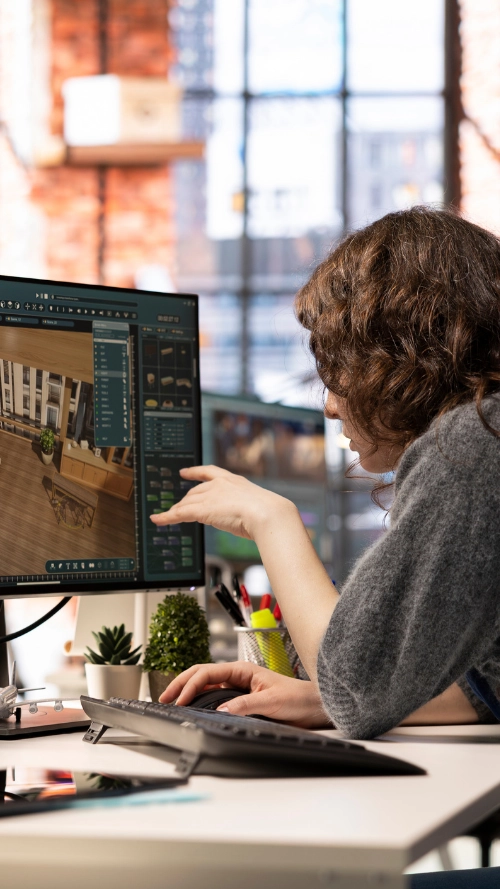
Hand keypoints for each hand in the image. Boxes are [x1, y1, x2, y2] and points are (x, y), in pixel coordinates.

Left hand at [149, 465, 295, 539]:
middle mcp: (219, 485)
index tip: (184, 472)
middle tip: (177, 509)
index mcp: (233, 480)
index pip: (209, 472)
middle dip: (184, 501)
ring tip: (165, 517)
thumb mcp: (256, 506)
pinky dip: (166, 517)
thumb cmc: (270, 513)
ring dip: (175, 511)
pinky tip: (158, 520)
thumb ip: (247, 507)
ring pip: (186, 504)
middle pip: (194, 492)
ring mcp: (210, 496)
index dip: (194, 472)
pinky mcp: (202, 509)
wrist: (268, 514)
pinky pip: (179, 513)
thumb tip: (247, 517)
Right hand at [159, 661, 332, 729]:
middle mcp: (238, 676)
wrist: (314, 706)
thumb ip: (245, 705)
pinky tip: (191, 705)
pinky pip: (215, 695)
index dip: (190, 685)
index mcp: (243, 669)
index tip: (179, 699)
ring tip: (172, 700)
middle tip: (164, 697)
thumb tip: (220, 709)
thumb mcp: (271, 701)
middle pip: (201, 674)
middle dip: (181, 683)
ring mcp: (239, 687)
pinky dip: (199, 698)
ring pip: (206, 684)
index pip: (207, 672)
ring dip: (188, 690)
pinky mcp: (242, 698)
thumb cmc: (298, 698)